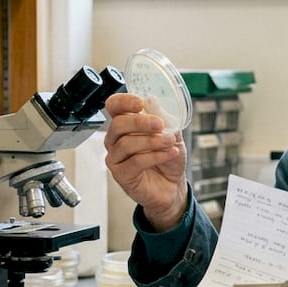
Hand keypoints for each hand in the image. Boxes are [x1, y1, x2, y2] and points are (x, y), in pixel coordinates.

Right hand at [102, 92, 189, 230]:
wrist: (173, 186)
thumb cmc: (168, 158)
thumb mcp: (172, 133)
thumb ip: (163, 118)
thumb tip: (152, 100)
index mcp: (126, 124)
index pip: (114, 107)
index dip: (123, 102)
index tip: (140, 103)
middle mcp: (116, 140)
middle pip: (118, 124)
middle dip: (140, 122)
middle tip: (160, 124)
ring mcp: (116, 158)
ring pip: (126, 144)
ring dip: (152, 141)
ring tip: (170, 142)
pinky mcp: (121, 175)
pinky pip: (135, 162)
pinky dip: (155, 156)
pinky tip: (169, 154)